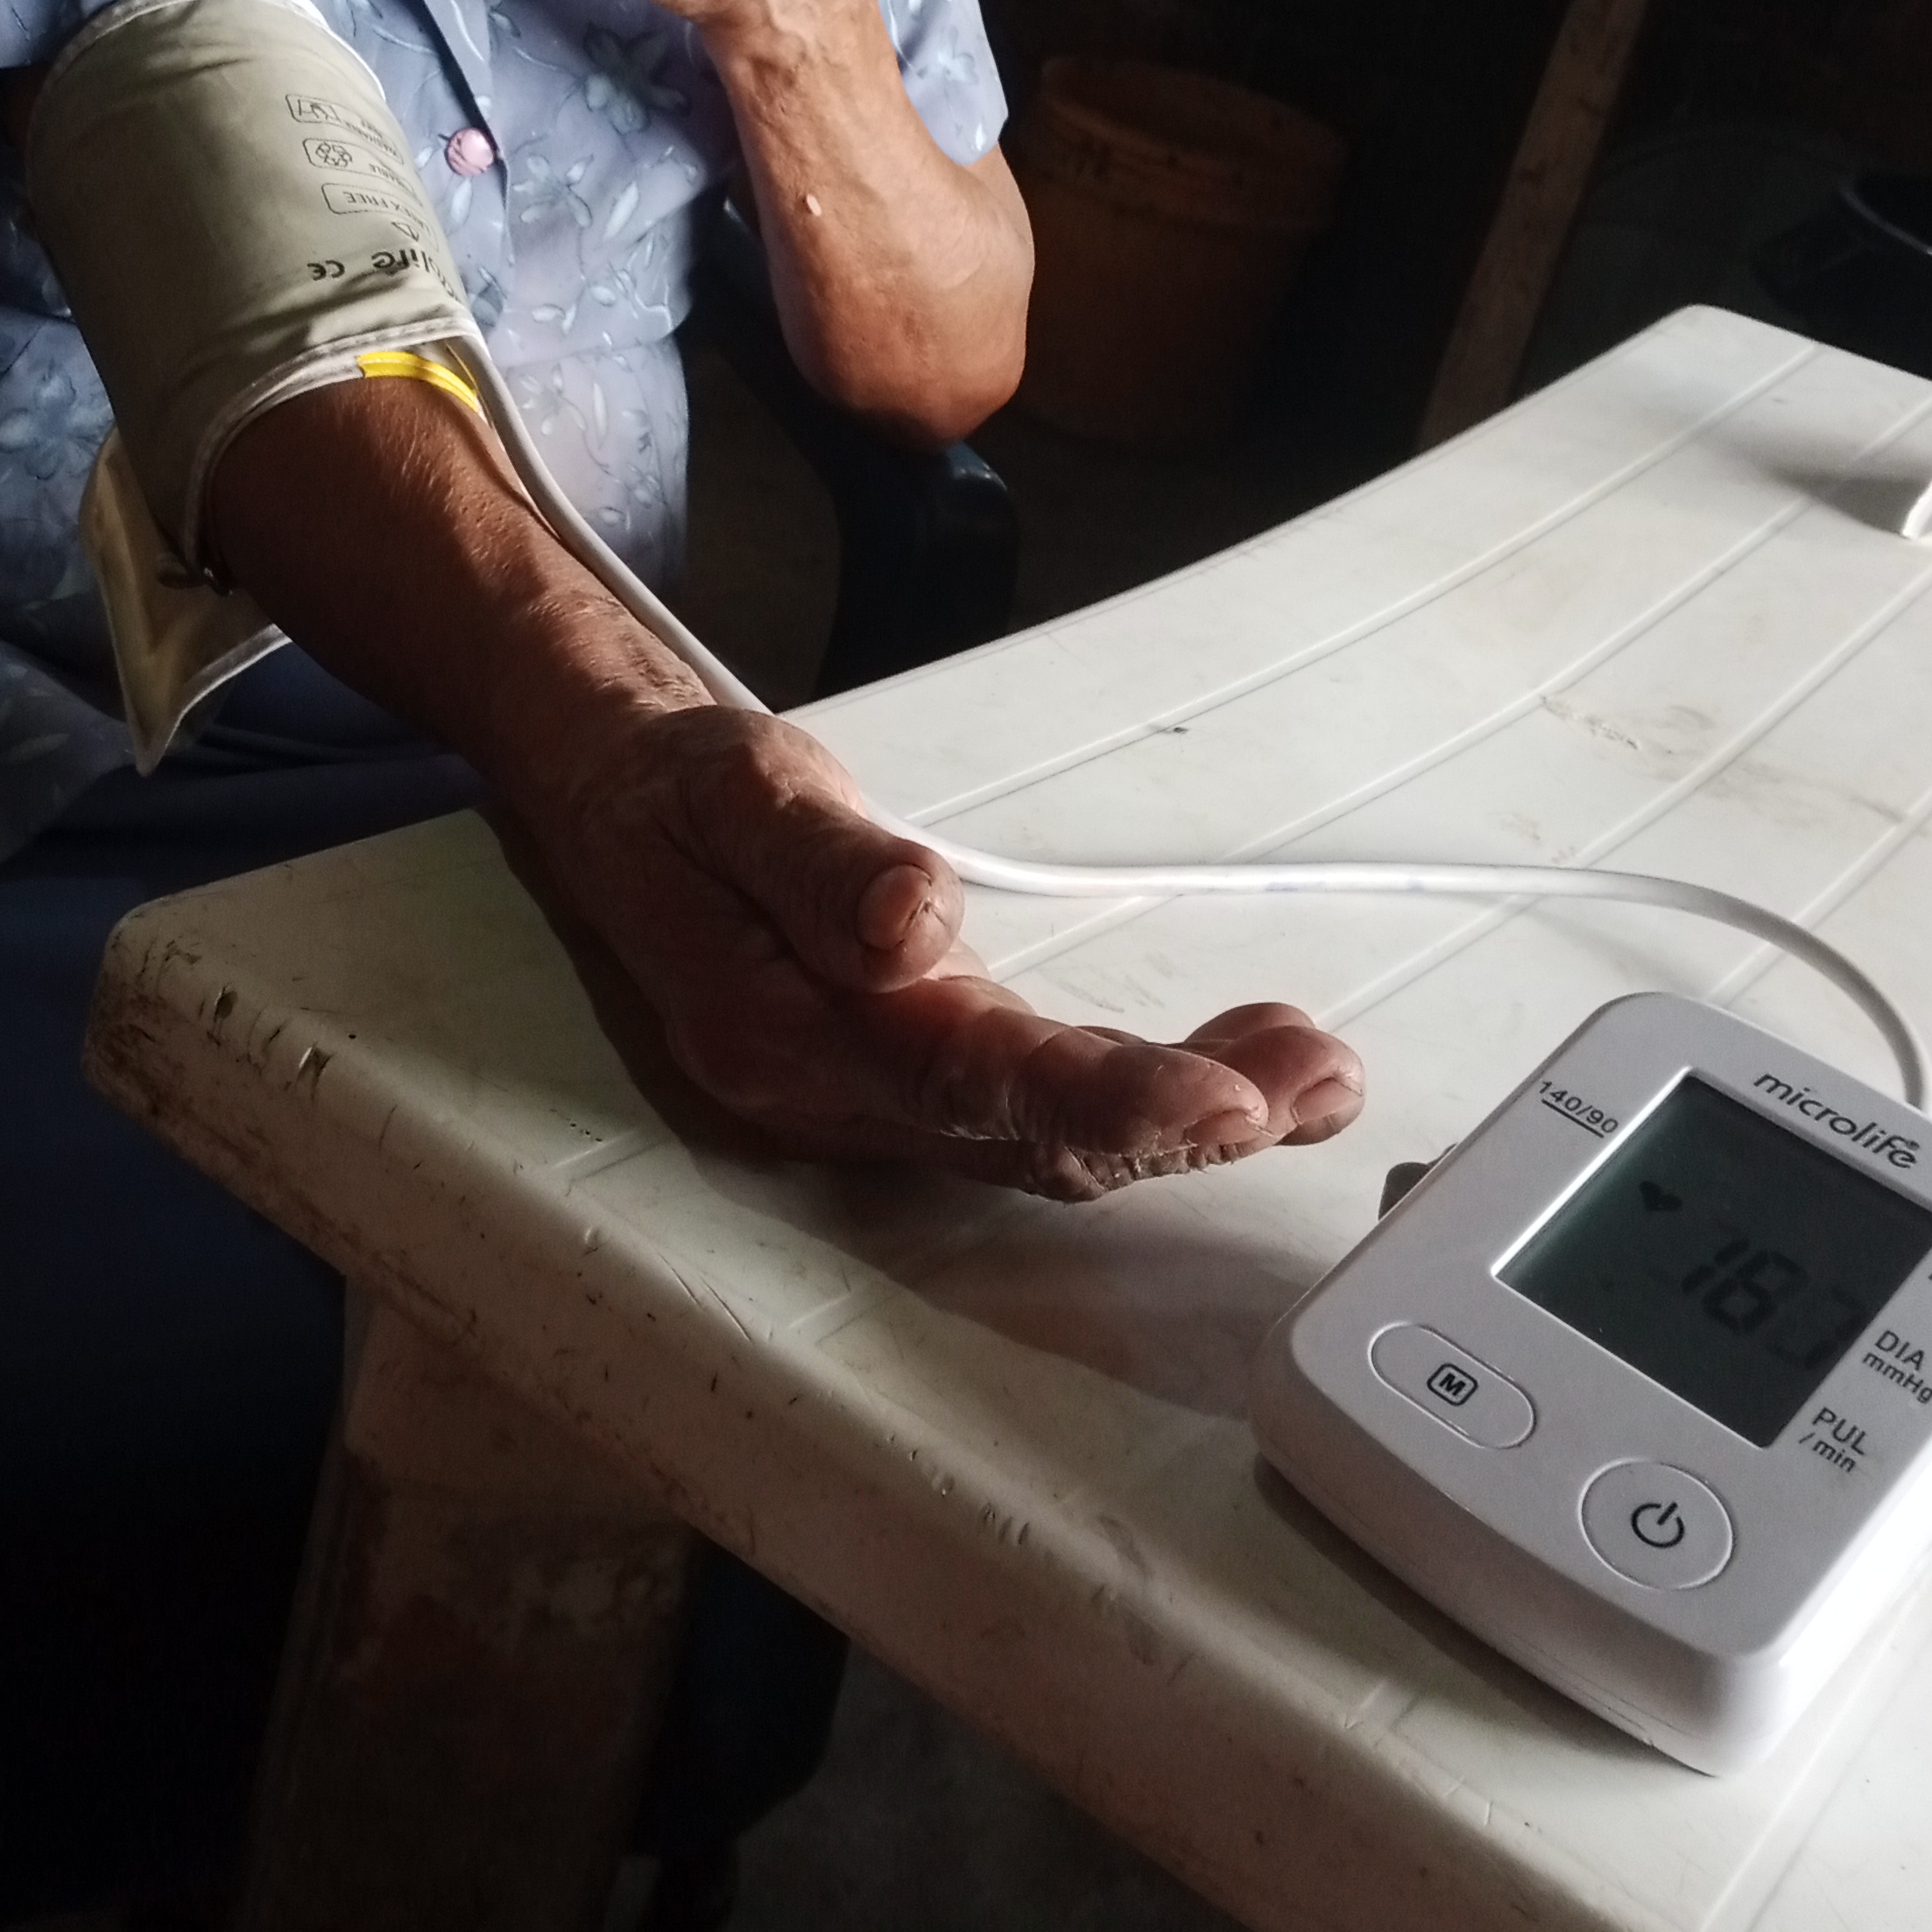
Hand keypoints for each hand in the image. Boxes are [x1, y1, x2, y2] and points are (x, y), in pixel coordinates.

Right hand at [505, 701, 1364, 1203]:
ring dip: (1188, 1121)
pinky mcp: (913, 1087)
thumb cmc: (676, 790)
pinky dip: (1151, 1104)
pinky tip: (1247, 1076)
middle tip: (1315, 1079)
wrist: (614, 805)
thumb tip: (916, 924)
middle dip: (1184, 1123)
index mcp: (786, 1031)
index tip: (1223, 1096)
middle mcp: (837, 1099)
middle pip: (1029, 1143)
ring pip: (1049, 1147)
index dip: (1102, 1099)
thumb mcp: (730, 785)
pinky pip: (1042, 1120)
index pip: (964, 1083)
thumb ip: (819, 861)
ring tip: (1317, 1072)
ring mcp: (877, 1106)